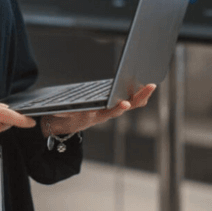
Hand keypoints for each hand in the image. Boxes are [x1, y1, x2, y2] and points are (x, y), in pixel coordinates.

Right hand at [41, 83, 155, 136]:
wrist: (67, 125)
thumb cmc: (63, 118)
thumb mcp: (60, 116)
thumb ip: (62, 113)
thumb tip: (59, 111)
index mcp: (93, 117)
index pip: (107, 112)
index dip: (117, 108)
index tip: (126, 104)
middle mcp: (105, 115)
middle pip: (125, 107)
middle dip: (138, 97)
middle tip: (150, 86)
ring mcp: (110, 111)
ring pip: (130, 105)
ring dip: (141, 96)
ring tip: (152, 85)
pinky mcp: (113, 107)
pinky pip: (130, 102)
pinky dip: (138, 95)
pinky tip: (146, 86)